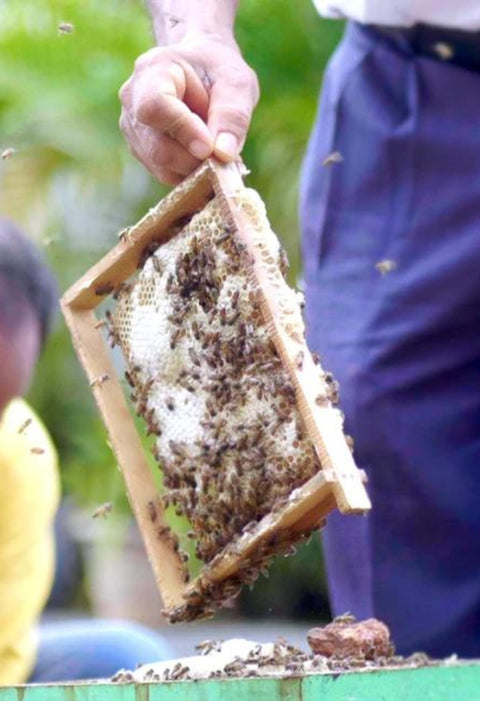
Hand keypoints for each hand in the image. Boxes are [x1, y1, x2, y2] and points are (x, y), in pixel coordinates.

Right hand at [119, 36, 258, 184]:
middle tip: (224, 154)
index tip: (210, 146)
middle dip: (195, 158)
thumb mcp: (236, 82)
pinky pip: (166, 173)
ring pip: (161, 165)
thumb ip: (233, 115)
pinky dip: (190, 172)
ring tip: (216, 149)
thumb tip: (223, 154)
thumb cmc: (218, 70)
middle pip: (158, 146)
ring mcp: (133, 129)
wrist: (201, 70)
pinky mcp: (142, 151)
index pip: (154, 107)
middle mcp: (132, 101)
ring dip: (195, 166)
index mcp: (152, 71)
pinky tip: (205, 156)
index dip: (183, 130)